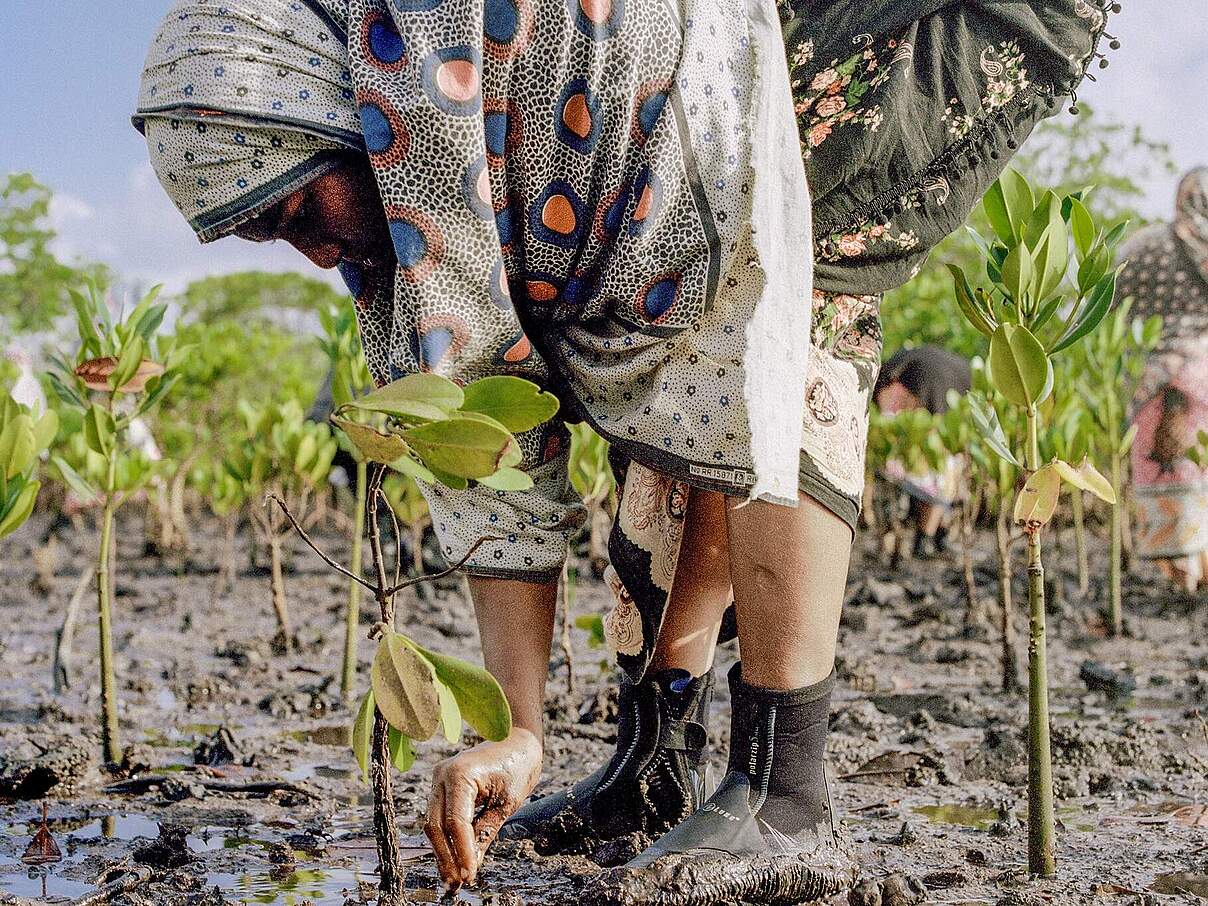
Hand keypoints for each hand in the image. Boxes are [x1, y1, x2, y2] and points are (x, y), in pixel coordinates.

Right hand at [424, 728, 542, 888]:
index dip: (462, 852)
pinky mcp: (442, 786)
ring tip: (454, 879)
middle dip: (446, 858)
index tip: (470, 876)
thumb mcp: (506, 803)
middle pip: (436, 826)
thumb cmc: (517, 766)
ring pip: (434, 824)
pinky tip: (453, 860)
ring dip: (443, 853)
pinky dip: (446, 839)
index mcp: (459, 774)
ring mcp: (439, 779)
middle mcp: (442, 775)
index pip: (456, 822)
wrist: (518, 741)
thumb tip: (472, 867)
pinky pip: (440, 817)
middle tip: (456, 885)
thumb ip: (485, 833)